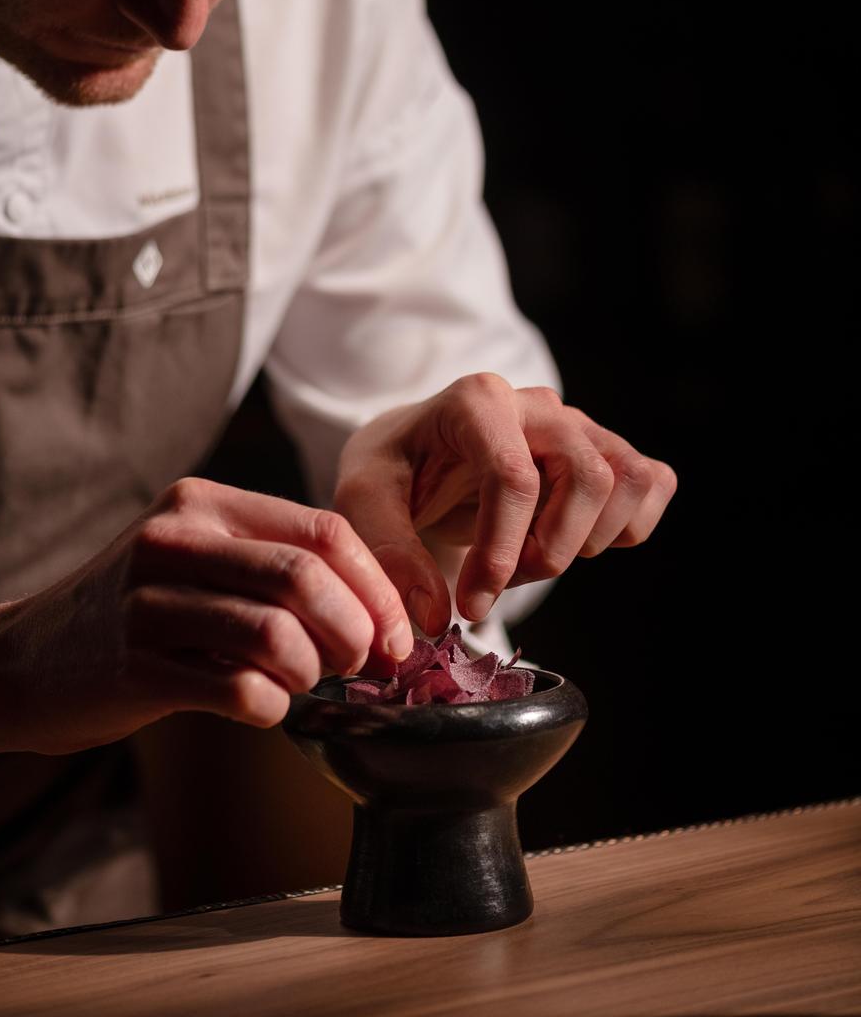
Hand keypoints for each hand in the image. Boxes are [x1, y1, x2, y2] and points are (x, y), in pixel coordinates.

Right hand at [0, 479, 412, 777]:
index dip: (379, 587)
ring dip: (311, 673)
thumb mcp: (198, 561)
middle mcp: (174, 538)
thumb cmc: (137, 616)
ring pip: (277, 636)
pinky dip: (270, 707)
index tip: (401, 633)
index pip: (325, 529)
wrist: (22, 662)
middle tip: (360, 665)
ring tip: (300, 682)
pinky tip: (259, 706)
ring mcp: (147, 602)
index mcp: (201, 502)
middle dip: (356, 632)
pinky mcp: (133, 666)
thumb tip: (382, 610)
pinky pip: (238, 689)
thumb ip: (275, 564)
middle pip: (307, 578)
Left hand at [334, 375, 676, 633]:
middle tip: (498, 580)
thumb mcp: (362, 502)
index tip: (471, 603)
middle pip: (587, 476)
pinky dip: (628, 526)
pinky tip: (573, 540)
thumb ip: (388, 552)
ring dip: (587, 540)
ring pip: (627, 479)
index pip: (513, 475)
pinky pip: (653, 482)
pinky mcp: (606, 450)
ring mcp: (578, 425)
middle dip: (548, 550)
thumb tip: (435, 614)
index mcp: (476, 401)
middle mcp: (536, 404)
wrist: (415, 458)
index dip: (500, 552)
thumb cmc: (392, 474)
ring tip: (531, 558)